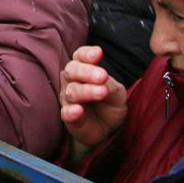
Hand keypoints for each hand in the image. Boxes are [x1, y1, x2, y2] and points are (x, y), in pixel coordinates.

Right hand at [58, 45, 128, 161]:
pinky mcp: (68, 117)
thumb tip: (102, 79)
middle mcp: (72, 81)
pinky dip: (71, 112)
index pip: (80, 56)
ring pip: (72, 91)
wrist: (108, 128)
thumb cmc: (110, 103)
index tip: (98, 53)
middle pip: (72, 70)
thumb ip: (109, 84)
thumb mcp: (117, 92)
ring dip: (86, 91)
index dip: (87, 54)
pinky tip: (78, 110)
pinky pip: (66, 113)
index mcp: (84, 69)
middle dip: (87, 72)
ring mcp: (68, 99)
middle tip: (102, 76)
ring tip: (102, 92)